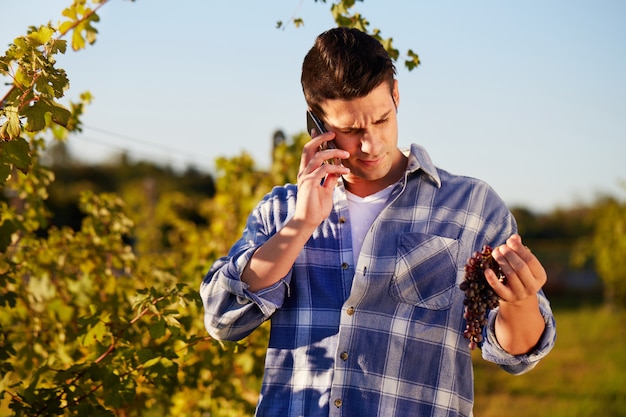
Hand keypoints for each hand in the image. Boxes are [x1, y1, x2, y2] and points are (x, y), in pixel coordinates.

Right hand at [294, 130, 349, 225]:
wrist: (308, 221)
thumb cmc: (316, 207)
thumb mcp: (326, 190)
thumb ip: (330, 179)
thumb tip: (337, 170)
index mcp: (306, 172)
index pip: (309, 151)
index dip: (316, 140)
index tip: (326, 133)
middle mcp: (303, 172)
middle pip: (308, 148)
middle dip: (320, 138)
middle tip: (333, 134)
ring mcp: (305, 177)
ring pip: (318, 156)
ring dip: (333, 153)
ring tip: (346, 155)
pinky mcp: (309, 183)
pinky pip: (324, 170)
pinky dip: (336, 168)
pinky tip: (345, 171)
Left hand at [486, 234, 547, 353]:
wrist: (518, 297)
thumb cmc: (521, 274)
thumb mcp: (524, 264)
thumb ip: (520, 250)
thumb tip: (514, 237)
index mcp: (540, 276)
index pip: (530, 260)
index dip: (519, 249)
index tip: (510, 241)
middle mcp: (532, 287)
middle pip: (520, 267)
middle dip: (509, 255)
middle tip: (500, 247)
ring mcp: (520, 294)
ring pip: (510, 275)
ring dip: (501, 261)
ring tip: (495, 253)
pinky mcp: (507, 298)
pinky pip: (499, 288)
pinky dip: (492, 279)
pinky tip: (486, 270)